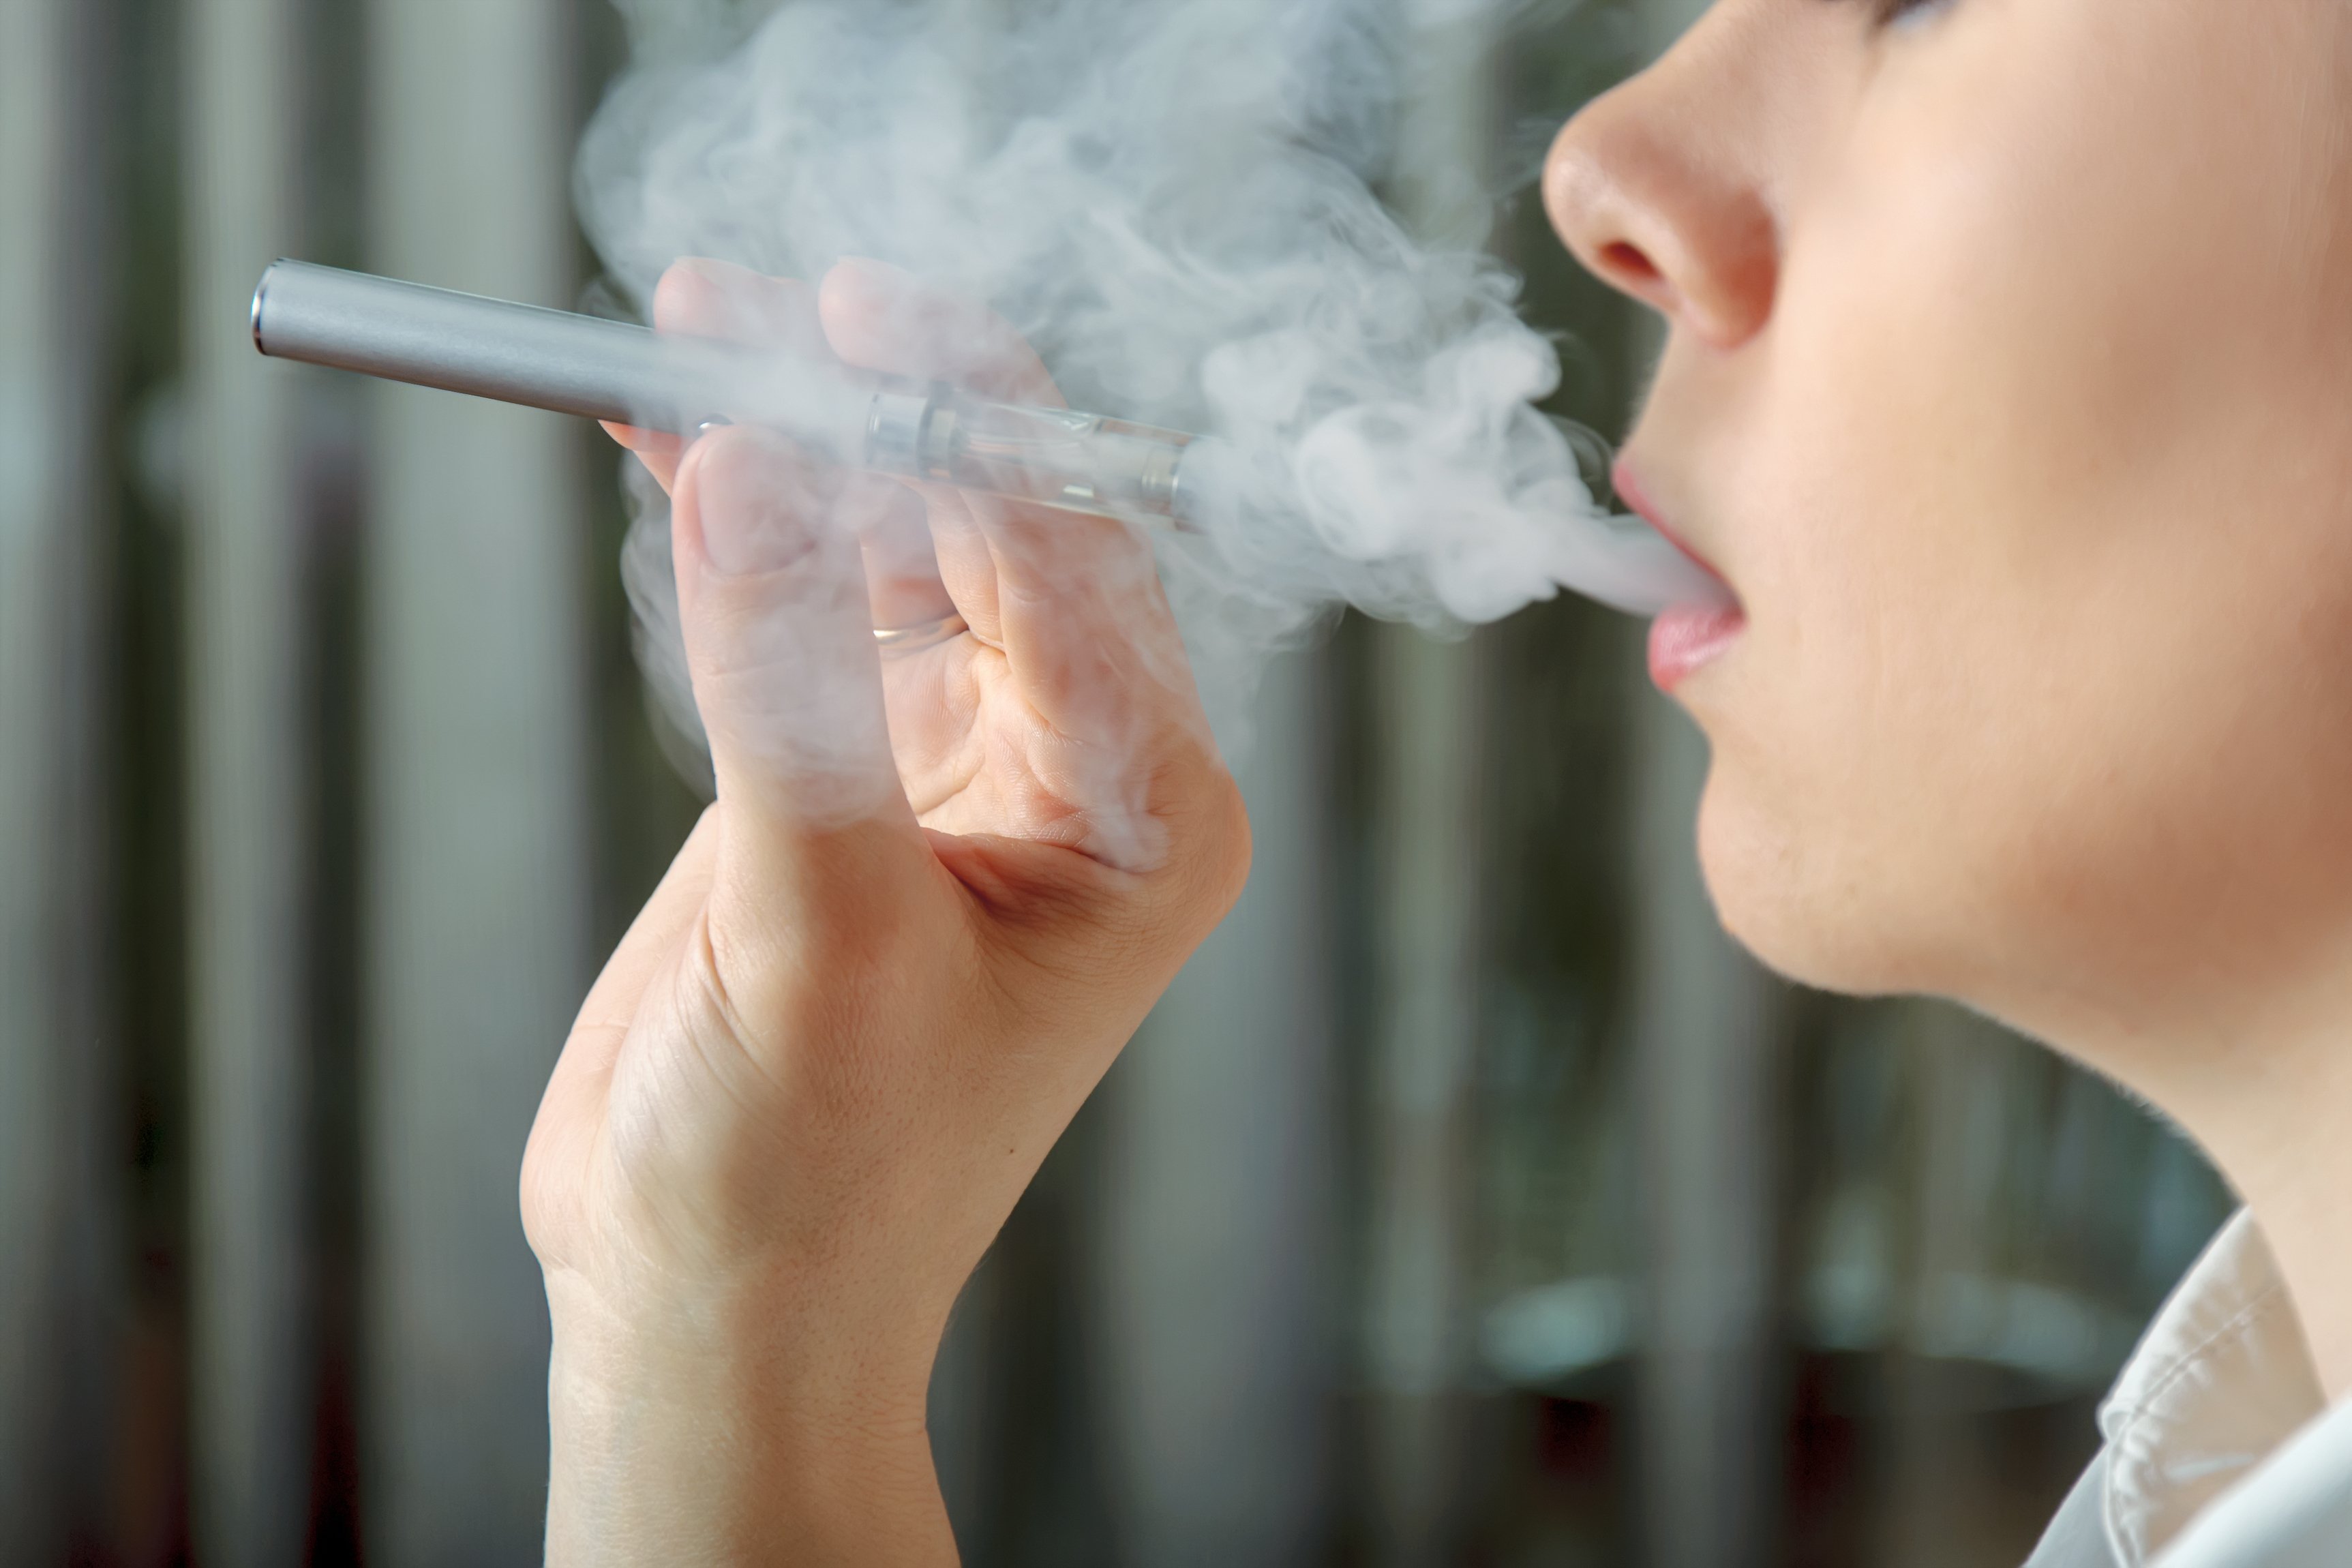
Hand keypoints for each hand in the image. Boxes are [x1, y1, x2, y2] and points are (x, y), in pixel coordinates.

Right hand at [525, 257, 1249, 1564]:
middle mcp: (1084, 770)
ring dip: (800, 447)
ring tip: (687, 329)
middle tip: (750, 300)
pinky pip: (812, 606)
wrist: (717, 1297)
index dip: (966, 431)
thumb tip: (757, 460)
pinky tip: (670, 442)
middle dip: (878, 414)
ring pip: (896, 548)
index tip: (853, 318)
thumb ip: (790, 694)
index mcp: (1148, 813)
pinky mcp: (859, 769)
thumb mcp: (815, 929)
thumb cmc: (810, 1173)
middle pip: (991, 529)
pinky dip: (744, 524)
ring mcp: (968, 761)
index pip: (1073, 567)